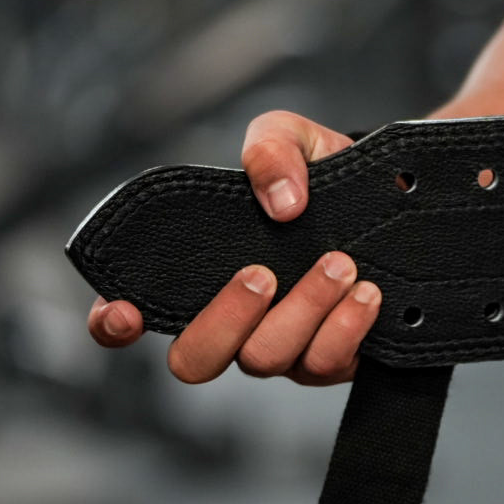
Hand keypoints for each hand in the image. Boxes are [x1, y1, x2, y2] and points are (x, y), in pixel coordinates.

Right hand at [86, 111, 382, 385]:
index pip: (131, 314)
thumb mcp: (291, 138)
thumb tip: (280, 201)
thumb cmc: (318, 174)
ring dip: (302, 312)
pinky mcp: (329, 356)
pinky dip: (346, 329)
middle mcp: (233, 321)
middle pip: (195, 360)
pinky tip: (367, 293)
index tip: (126, 311)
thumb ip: (269, 151)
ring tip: (340, 264)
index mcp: (198, 272)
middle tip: (263, 273)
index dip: (114, 323)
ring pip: (267, 359)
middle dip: (227, 319)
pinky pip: (324, 364)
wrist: (389, 194)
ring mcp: (279, 345)